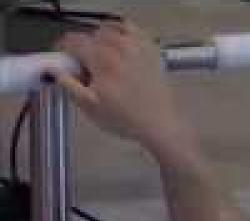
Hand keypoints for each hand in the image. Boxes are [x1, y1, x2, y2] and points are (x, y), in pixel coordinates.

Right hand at [50, 21, 192, 156]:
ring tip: (103, 58)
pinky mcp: (152, 51)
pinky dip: (123, 34)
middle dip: (83, 48)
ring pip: (110, 30)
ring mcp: (138, 47)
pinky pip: (133, 30)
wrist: (160, 124)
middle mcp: (119, 47)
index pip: (72, 41)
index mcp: (101, 59)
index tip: (64, 61)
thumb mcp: (89, 106)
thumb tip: (52, 68)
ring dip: (102, 39)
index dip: (63, 50)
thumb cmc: (123, 119)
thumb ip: (67, 84)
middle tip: (86, 67)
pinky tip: (121, 49)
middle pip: (91, 35)